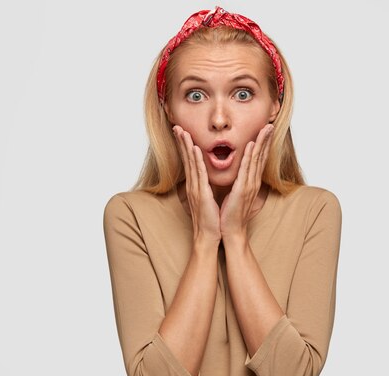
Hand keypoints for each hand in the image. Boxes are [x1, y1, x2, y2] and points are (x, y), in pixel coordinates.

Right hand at [172, 125, 220, 242]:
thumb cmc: (211, 220)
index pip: (189, 162)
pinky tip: (194, 149)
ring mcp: (195, 189)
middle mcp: (193, 185)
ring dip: (186, 146)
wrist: (209, 236)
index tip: (183, 133)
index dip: (185, 147)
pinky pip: (199, 174)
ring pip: (190, 163)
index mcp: (195, 186)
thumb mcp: (207, 201)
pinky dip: (196, 161)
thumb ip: (205, 189)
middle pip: (186, 159)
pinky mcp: (201, 194)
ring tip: (182, 132)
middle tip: (177, 126)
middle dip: (182, 142)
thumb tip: (206, 182)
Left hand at [220, 123, 273, 239]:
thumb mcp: (235, 194)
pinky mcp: (242, 190)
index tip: (265, 131)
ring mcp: (249, 185)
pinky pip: (246, 170)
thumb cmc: (230, 214)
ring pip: (256, 160)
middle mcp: (252, 182)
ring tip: (266, 129)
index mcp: (250, 182)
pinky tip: (251, 145)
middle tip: (270, 124)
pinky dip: (249, 157)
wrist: (230, 231)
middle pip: (261, 157)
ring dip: (261, 143)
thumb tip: (237, 174)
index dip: (263, 145)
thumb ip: (238, 182)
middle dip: (266, 140)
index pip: (258, 160)